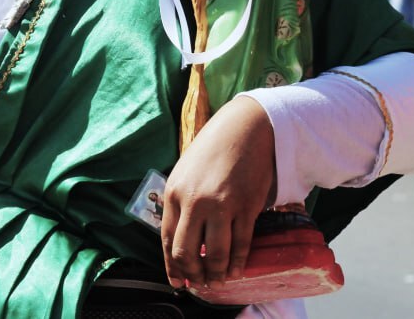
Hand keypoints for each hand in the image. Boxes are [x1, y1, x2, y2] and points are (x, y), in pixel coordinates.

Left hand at [161, 96, 275, 289]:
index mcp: (174, 193)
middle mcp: (194, 202)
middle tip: (199, 283)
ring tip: (218, 280)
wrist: (245, 129)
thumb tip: (181, 237)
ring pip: (214, 254)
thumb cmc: (213, 150)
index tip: (177, 282)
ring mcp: (221, 206)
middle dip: (192, 275)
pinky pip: (240, 244)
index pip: (167, 240)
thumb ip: (181, 202)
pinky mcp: (246, 207)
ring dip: (215, 274)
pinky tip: (235, 270)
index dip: (172, 266)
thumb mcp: (185, 172)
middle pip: (187, 252)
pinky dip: (237, 262)